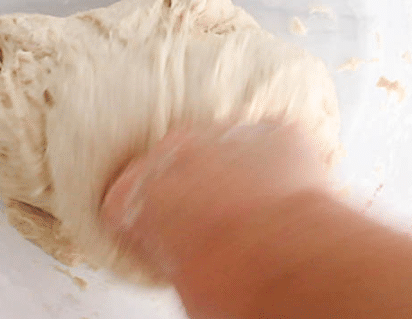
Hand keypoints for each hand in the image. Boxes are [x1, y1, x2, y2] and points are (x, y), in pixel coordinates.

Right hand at [101, 123, 329, 318]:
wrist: (287, 262)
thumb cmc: (231, 282)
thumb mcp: (180, 280)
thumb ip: (171, 247)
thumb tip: (186, 251)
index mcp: (135, 193)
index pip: (124, 199)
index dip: (146, 220)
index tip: (162, 235)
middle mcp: (171, 151)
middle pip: (172, 160)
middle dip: (190, 185)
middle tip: (214, 223)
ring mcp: (222, 133)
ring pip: (223, 143)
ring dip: (234, 168)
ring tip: (256, 209)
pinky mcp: (272, 130)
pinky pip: (271, 139)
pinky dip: (278, 160)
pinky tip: (285, 193)